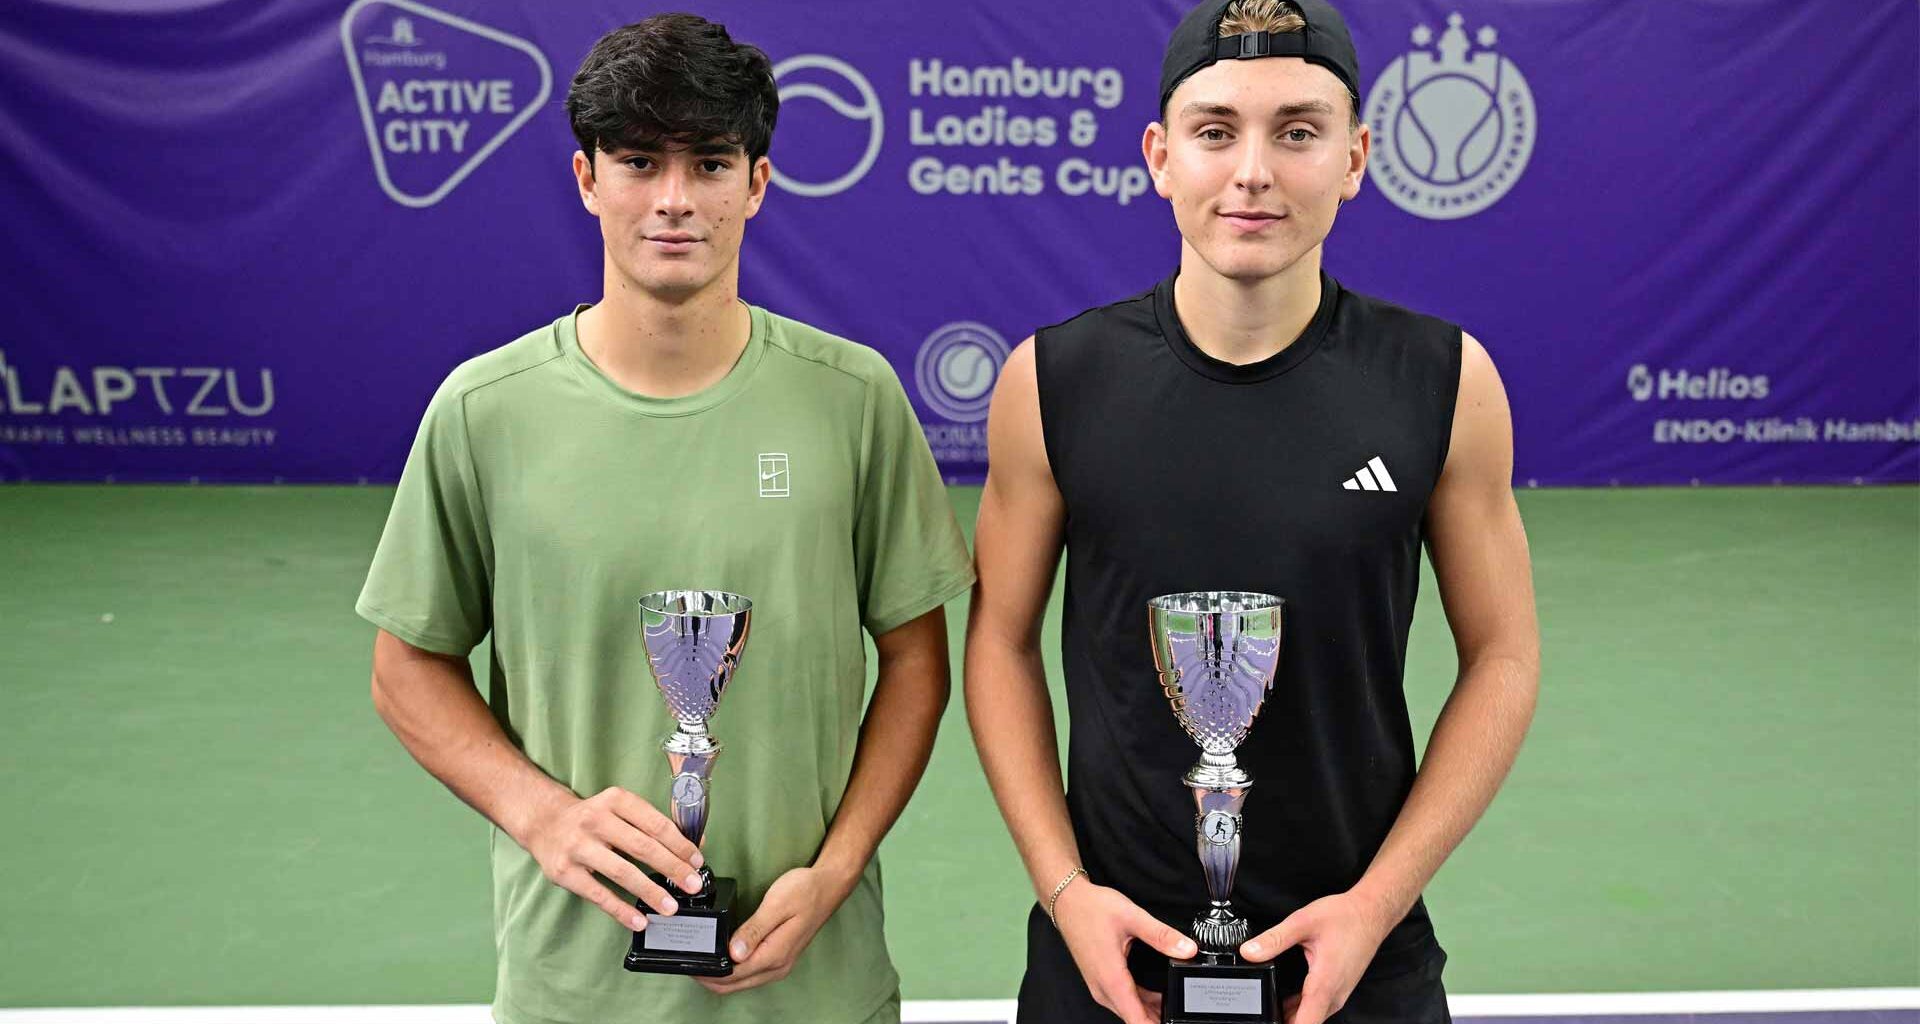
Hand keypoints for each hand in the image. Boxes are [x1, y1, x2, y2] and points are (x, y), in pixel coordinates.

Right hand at [521, 787, 706, 931]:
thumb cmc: (592, 819)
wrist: (544, 823)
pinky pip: (598, 894)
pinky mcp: (565, 872)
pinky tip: (639, 919)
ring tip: (670, 907)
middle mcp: (595, 820)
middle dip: (672, 868)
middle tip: (691, 885)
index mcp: (615, 800)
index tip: (696, 861)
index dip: (680, 844)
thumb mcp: (620, 809)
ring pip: (622, 872)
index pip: (655, 823)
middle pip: (642, 847)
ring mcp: (578, 846)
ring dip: (650, 892)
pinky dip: (621, 910)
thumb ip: (654, 824)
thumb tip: (696, 844)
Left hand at [697, 865, 852, 994]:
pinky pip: (750, 973)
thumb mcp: (776, 905)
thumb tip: (733, 953)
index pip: (732, 976)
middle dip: (709, 979)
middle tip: (688, 963)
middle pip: (734, 985)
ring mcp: (779, 964)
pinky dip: (733, 971)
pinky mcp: (779, 958)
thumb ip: (754, 930)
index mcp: (774, 955)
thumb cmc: (804, 891)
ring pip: (741, 982)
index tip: (690, 963)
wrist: (829, 886)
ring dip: (720, 977)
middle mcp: (777, 966)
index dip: (707, 973)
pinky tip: (723, 958)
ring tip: (700, 960)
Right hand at [1053, 879, 1196, 1023]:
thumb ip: (1162, 935)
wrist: (1067, 902)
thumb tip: (1187, 950)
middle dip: (1158, 1019)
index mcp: (1112, 978)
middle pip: (1135, 1018)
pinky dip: (1140, 1003)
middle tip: (1181, 1011)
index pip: (1137, 1021)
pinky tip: (1156, 997)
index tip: (1173, 1021)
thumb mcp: (1132, 917)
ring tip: (1173, 1004)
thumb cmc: (1092, 908)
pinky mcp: (1100, 981)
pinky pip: (1123, 1001)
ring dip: (1151, 1012)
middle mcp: (1103, 988)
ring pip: (1129, 1011)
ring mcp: (1100, 986)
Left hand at [1239, 890, 1396, 1023]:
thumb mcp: (1303, 922)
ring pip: (1311, 1016)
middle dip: (1282, 1019)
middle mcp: (1333, 995)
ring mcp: (1338, 994)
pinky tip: (1287, 997)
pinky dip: (1301, 1007)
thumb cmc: (1344, 917)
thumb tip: (1249, 952)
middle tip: (1263, 1006)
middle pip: (1305, 1023)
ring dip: (1291, 1015)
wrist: (1371, 913)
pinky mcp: (1338, 990)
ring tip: (1271, 1001)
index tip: (1268, 1020)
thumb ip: (1274, 939)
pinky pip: (1317, 1008)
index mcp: (1324, 984)